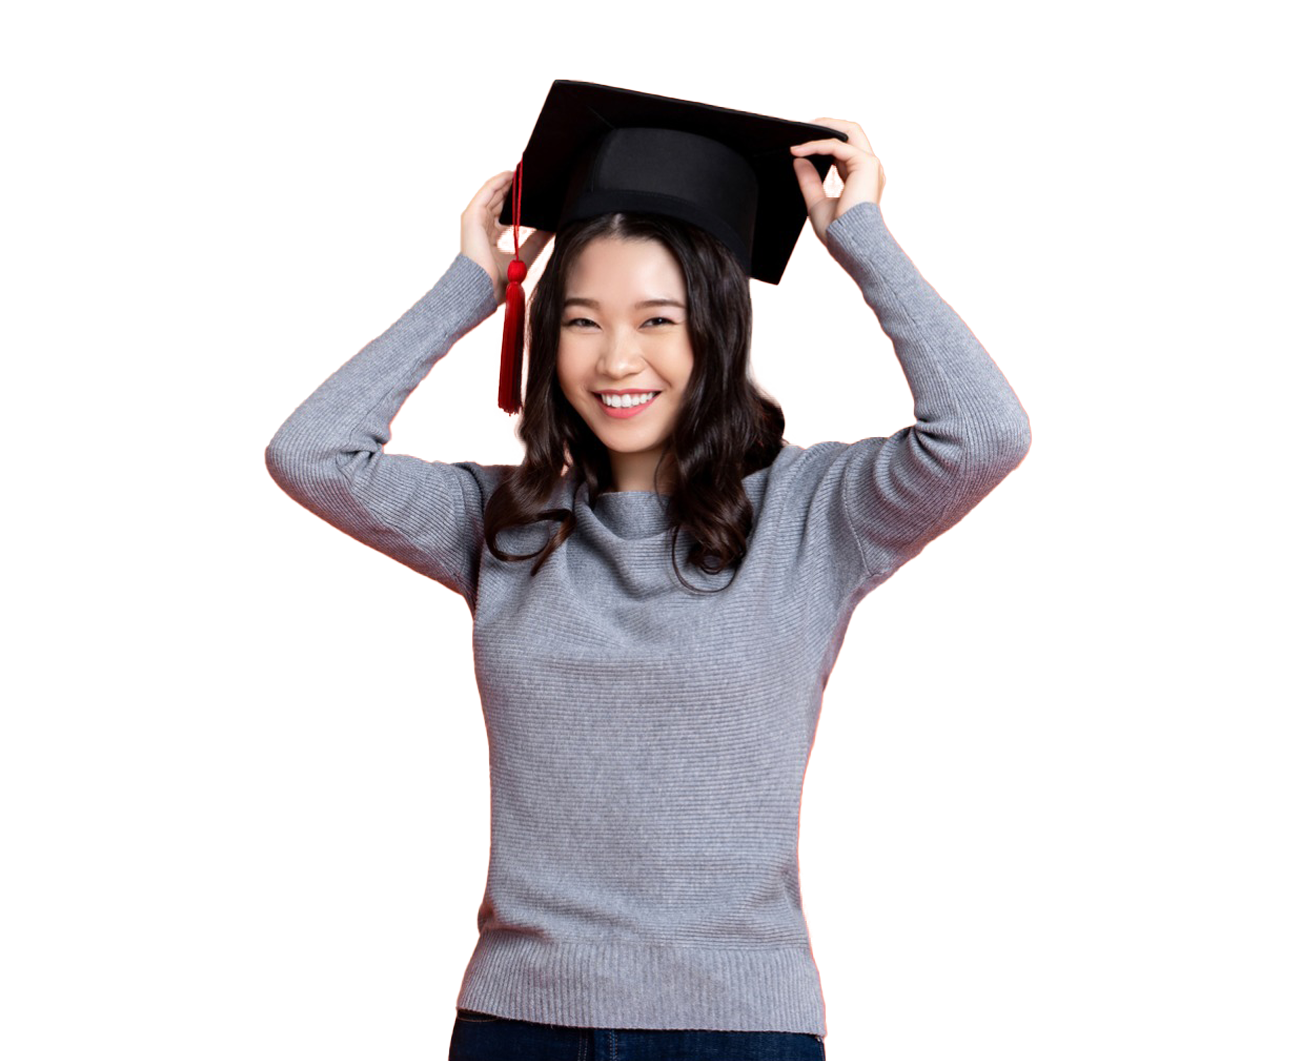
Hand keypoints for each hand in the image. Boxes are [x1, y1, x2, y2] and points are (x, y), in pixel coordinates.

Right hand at [459, 169, 553, 305]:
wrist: (482, 290)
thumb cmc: (497, 282)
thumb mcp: (523, 257)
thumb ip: (535, 242)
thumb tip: (551, 229)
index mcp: (489, 238)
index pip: (503, 215)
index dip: (516, 203)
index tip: (532, 194)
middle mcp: (481, 227)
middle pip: (498, 201)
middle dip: (514, 188)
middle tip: (532, 178)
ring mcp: (474, 221)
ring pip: (493, 193)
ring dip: (508, 181)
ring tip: (525, 171)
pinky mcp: (471, 216)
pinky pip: (486, 191)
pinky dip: (499, 181)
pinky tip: (513, 173)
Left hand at [789, 119, 886, 245]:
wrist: (848, 243)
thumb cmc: (837, 231)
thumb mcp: (816, 202)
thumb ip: (810, 180)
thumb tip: (799, 160)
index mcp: (861, 177)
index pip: (843, 149)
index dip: (822, 143)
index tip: (800, 146)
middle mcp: (868, 168)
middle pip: (851, 132)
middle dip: (826, 125)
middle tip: (800, 127)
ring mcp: (869, 164)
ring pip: (846, 131)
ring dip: (821, 128)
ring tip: (798, 132)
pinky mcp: (865, 163)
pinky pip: (836, 145)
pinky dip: (815, 145)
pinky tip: (798, 151)